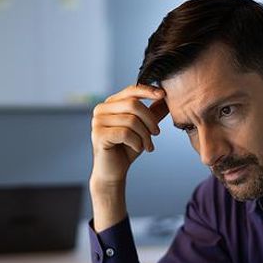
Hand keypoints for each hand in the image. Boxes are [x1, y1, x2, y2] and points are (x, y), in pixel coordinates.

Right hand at [89, 85, 168, 230]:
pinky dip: (137, 142)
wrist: (113, 172)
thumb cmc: (126, 149)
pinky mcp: (99, 135)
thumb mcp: (143, 128)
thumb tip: (165, 97)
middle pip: (133, 104)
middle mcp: (101, 109)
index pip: (131, 90)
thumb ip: (152, 112)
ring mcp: (97, 122)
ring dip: (145, 135)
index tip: (163, 95)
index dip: (148, 91)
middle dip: (150, 120)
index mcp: (110, 104)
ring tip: (148, 146)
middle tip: (157, 133)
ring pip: (131, 120)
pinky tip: (138, 148)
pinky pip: (125, 133)